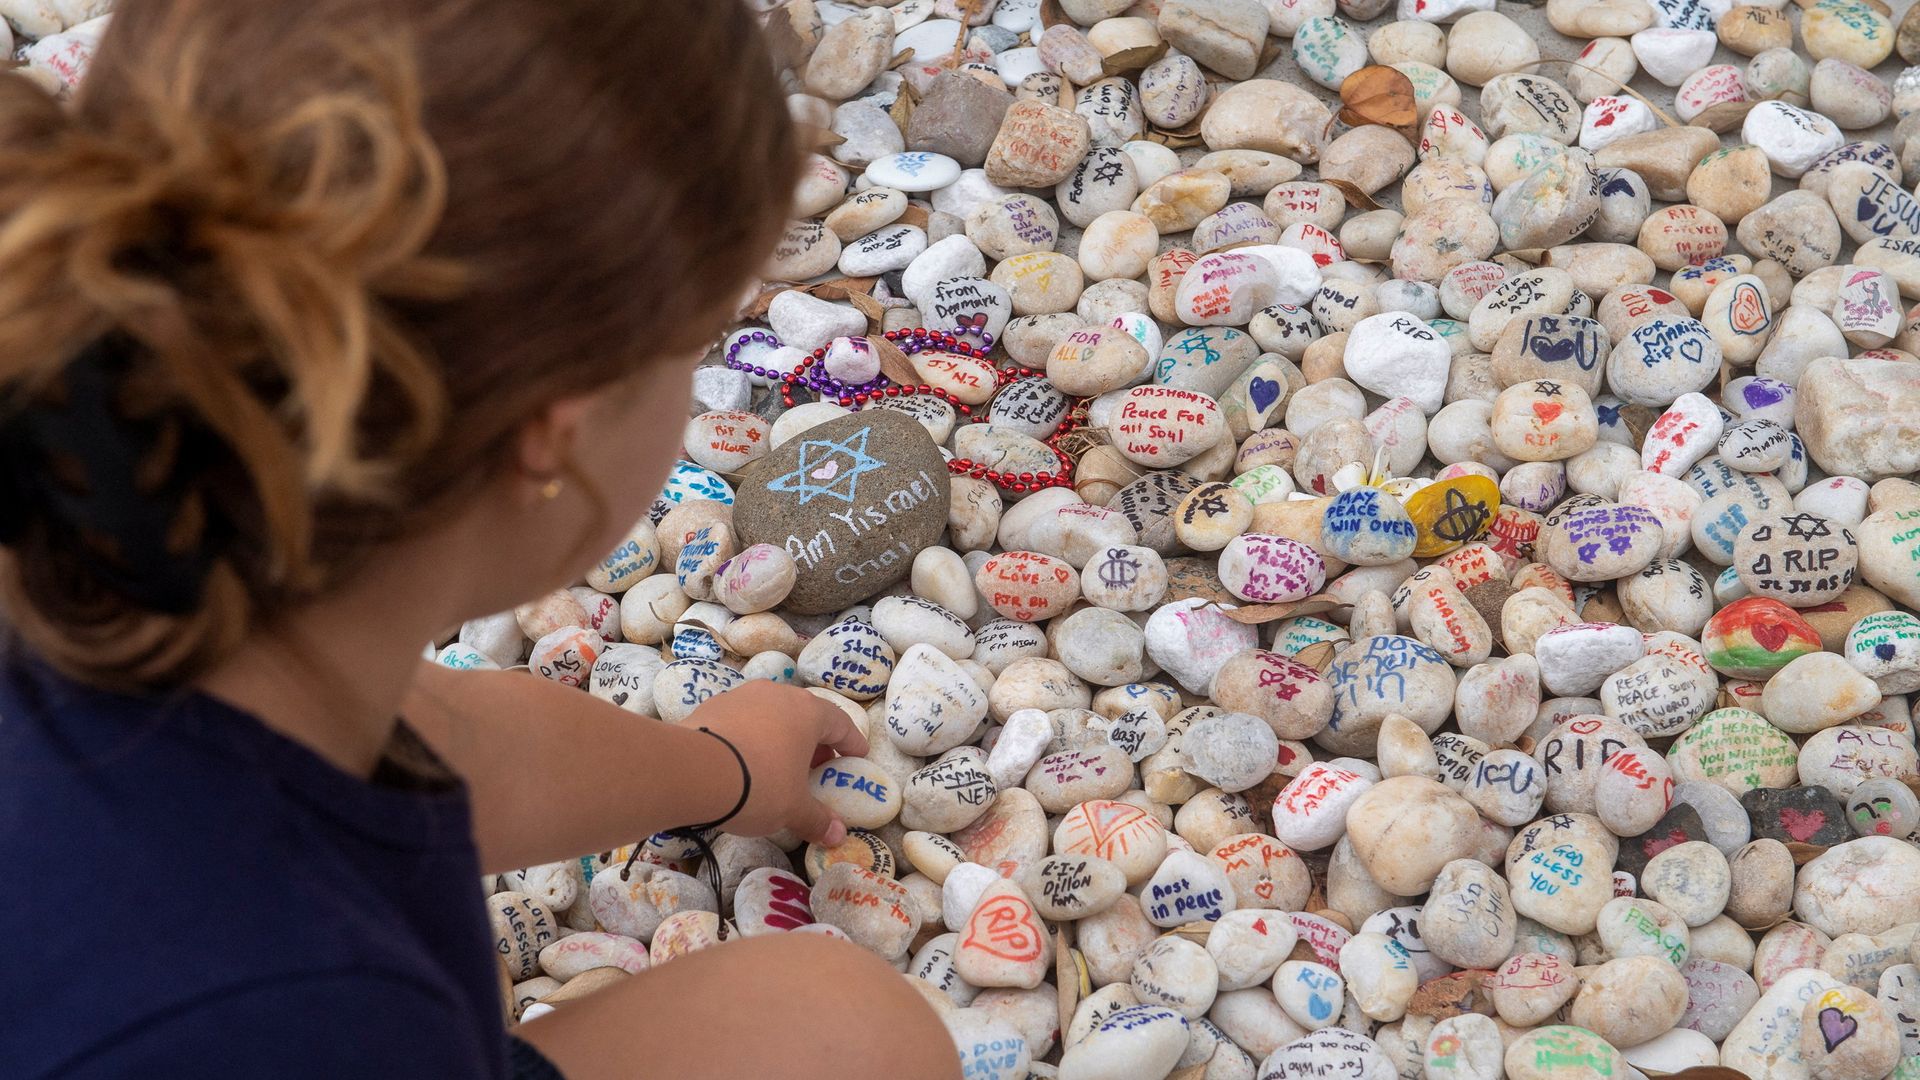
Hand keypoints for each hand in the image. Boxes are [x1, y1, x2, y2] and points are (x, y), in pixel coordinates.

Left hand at [684, 681, 867, 846]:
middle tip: (817, 769)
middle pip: (805, 716)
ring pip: (771, 715)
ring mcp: (742, 696)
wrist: (692, 770)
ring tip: (778, 766)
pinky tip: (743, 763)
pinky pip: (742, 722)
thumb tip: (837, 836)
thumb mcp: (792, 809)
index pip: (840, 723)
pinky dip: (750, 739)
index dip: (851, 743)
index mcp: (807, 712)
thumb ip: (817, 819)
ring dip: (780, 739)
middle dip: (814, 743)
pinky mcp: (712, 706)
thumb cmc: (758, 785)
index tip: (857, 757)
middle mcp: (777, 695)